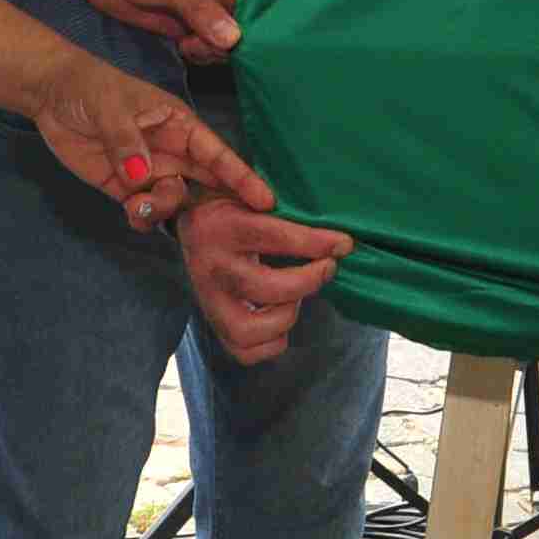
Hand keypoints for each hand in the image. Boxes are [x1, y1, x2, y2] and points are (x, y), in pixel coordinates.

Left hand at [33, 58, 274, 230]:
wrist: (51, 94)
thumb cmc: (90, 87)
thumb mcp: (111, 108)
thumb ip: (128, 143)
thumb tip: (143, 177)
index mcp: (180, 125)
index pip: (217, 154)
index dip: (242, 177)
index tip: (265, 200)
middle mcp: (172, 152)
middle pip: (205, 185)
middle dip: (215, 207)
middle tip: (219, 229)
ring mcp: (150, 172)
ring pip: (174, 203)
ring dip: (165, 210)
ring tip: (140, 204)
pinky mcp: (124, 188)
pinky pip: (144, 212)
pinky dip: (142, 218)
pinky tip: (130, 211)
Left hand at [72, 0, 245, 65]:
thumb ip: (203, 10)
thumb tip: (234, 39)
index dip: (258, 22)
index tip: (251, 44)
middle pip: (242, 25)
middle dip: (231, 41)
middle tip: (206, 44)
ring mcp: (199, 11)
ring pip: (222, 40)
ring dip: (212, 49)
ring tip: (191, 45)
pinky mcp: (181, 27)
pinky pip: (202, 47)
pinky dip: (198, 53)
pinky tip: (184, 48)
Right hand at [180, 197, 354, 366]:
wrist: (194, 220)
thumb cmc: (236, 203)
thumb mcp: (248, 187)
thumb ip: (276, 198)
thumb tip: (301, 214)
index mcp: (222, 227)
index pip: (275, 237)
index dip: (316, 243)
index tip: (345, 244)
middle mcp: (210, 266)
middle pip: (265, 289)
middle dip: (308, 282)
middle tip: (327, 268)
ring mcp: (208, 300)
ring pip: (249, 329)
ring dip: (285, 317)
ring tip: (295, 297)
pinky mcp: (213, 323)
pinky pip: (244, 352)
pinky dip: (272, 341)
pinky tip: (281, 315)